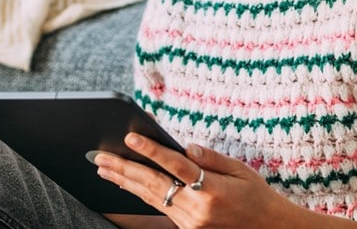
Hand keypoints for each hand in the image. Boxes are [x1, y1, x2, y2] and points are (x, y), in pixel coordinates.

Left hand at [93, 132, 292, 228]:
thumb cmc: (256, 196)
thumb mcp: (242, 170)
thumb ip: (212, 158)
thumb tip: (185, 147)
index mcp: (213, 190)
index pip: (175, 165)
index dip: (151, 150)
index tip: (130, 137)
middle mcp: (198, 209)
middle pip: (154, 184)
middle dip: (125, 167)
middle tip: (100, 156)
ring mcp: (190, 222)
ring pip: (151, 197)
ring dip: (125, 181)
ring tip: (104, 168)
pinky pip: (158, 208)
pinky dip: (140, 194)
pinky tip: (125, 184)